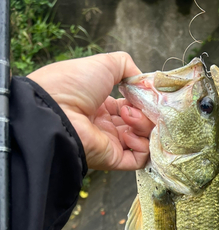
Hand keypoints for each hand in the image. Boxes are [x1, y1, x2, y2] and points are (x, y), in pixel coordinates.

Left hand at [28, 52, 153, 170]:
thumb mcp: (103, 64)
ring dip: (143, 124)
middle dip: (145, 112)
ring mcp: (111, 142)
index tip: (145, 92)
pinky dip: (142, 145)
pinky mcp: (114, 158)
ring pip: (144, 138)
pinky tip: (128, 133)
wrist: (55, 110)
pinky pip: (139, 158)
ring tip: (127, 115)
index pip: (132, 105)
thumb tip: (145, 81)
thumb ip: (127, 67)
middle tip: (135, 105)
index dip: (142, 99)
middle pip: (141, 122)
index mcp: (101, 105)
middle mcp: (107, 125)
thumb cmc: (73, 84)